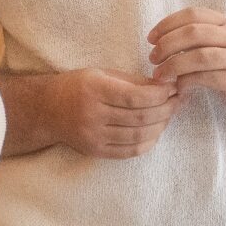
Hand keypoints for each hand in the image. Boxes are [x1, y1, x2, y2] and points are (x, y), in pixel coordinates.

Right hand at [50, 67, 178, 157]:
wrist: (46, 110)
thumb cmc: (78, 86)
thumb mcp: (102, 74)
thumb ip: (133, 81)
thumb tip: (165, 87)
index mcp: (94, 89)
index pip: (136, 97)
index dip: (160, 95)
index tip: (173, 88)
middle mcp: (92, 114)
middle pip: (140, 118)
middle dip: (166, 109)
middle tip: (178, 100)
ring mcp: (93, 136)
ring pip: (138, 136)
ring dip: (161, 126)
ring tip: (170, 115)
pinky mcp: (95, 151)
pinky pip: (129, 151)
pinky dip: (148, 142)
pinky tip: (156, 131)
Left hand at [146, 7, 225, 120]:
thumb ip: (202, 38)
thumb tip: (165, 40)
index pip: (193, 14)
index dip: (167, 24)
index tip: (151, 38)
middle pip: (193, 33)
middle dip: (167, 45)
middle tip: (152, 58)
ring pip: (199, 55)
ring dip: (174, 65)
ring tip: (159, 75)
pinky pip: (208, 78)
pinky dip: (188, 82)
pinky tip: (179, 88)